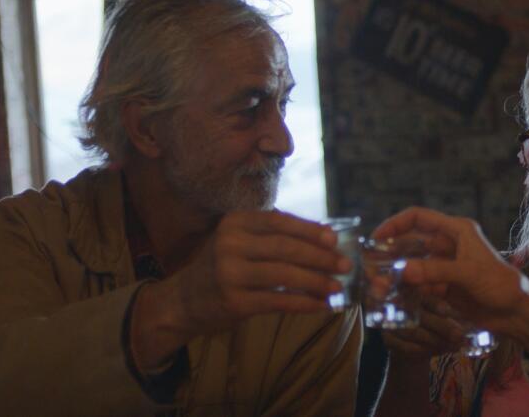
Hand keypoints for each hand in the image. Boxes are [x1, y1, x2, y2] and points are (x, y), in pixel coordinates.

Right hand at [132, 210, 349, 368]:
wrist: (183, 301)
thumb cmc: (223, 266)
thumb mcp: (240, 241)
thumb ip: (274, 235)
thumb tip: (326, 236)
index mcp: (234, 223)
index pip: (280, 222)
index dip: (310, 231)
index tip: (335, 240)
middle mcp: (229, 244)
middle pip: (286, 248)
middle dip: (320, 257)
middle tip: (345, 265)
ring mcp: (229, 273)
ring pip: (285, 275)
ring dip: (316, 281)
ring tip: (337, 286)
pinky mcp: (233, 301)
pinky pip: (278, 300)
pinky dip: (303, 303)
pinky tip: (320, 305)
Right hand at [372, 207, 528, 363]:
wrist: (516, 313)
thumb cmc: (499, 284)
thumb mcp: (468, 274)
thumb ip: (436, 271)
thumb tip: (403, 271)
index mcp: (456, 231)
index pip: (419, 218)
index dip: (395, 223)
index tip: (376, 238)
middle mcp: (448, 245)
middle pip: (411, 242)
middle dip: (391, 254)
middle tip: (371, 268)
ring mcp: (444, 266)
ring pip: (412, 265)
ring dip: (396, 274)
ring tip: (379, 287)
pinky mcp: (443, 286)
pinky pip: (418, 283)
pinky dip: (406, 289)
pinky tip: (392, 297)